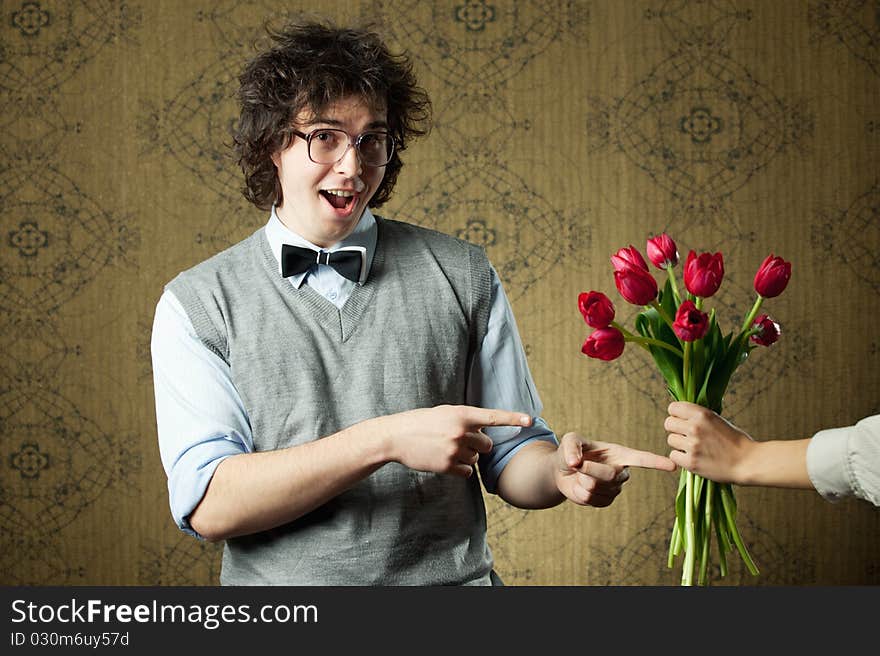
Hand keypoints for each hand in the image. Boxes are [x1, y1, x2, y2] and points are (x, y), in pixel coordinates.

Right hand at [388, 404, 532, 477]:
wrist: (395, 436)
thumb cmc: (421, 423)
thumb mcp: (444, 414)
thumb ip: (466, 421)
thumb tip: (484, 435)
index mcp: (461, 414)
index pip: (493, 417)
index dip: (513, 418)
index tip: (530, 421)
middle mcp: (460, 431)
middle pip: (487, 445)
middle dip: (478, 446)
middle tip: (459, 442)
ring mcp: (454, 449)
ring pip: (476, 460)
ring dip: (466, 457)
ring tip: (446, 449)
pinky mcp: (447, 466)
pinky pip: (468, 473)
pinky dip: (461, 470)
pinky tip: (445, 462)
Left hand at [554, 432, 675, 506]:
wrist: (563, 470)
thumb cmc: (572, 451)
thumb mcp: (570, 441)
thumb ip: (571, 447)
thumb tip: (575, 462)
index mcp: (620, 454)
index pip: (641, 459)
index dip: (656, 462)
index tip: (672, 465)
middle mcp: (621, 472)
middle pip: (610, 475)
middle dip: (590, 470)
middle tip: (577, 464)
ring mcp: (614, 488)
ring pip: (597, 488)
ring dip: (581, 480)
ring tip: (581, 474)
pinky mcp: (605, 501)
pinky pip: (590, 499)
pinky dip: (578, 492)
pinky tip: (581, 485)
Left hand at [664, 401, 753, 482]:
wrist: (748, 462)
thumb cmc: (736, 441)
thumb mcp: (718, 420)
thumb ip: (699, 416)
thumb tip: (681, 412)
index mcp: (702, 414)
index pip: (673, 408)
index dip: (676, 414)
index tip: (681, 420)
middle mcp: (695, 427)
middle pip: (668, 424)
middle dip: (676, 429)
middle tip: (686, 436)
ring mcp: (692, 445)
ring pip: (670, 440)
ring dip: (679, 444)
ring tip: (694, 448)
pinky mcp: (691, 462)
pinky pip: (673, 456)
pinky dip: (681, 458)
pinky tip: (693, 457)